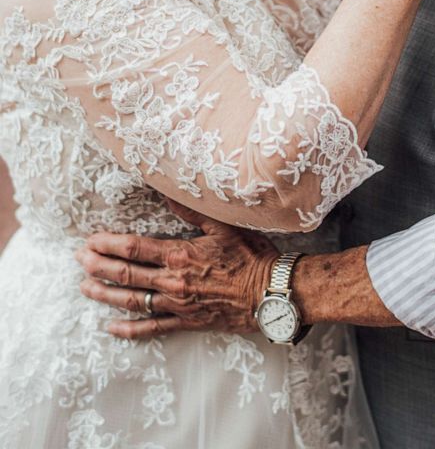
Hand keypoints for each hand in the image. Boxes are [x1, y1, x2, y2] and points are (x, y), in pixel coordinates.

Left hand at [75, 201, 277, 339]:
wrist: (271, 293)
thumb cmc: (250, 256)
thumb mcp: (222, 225)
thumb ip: (191, 210)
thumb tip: (168, 189)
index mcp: (179, 255)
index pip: (134, 249)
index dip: (108, 244)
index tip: (91, 240)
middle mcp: (173, 281)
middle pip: (126, 274)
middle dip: (98, 266)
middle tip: (78, 259)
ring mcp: (177, 305)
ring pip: (132, 301)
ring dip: (105, 295)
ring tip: (85, 288)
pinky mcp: (186, 322)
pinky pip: (152, 328)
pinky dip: (129, 329)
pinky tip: (111, 327)